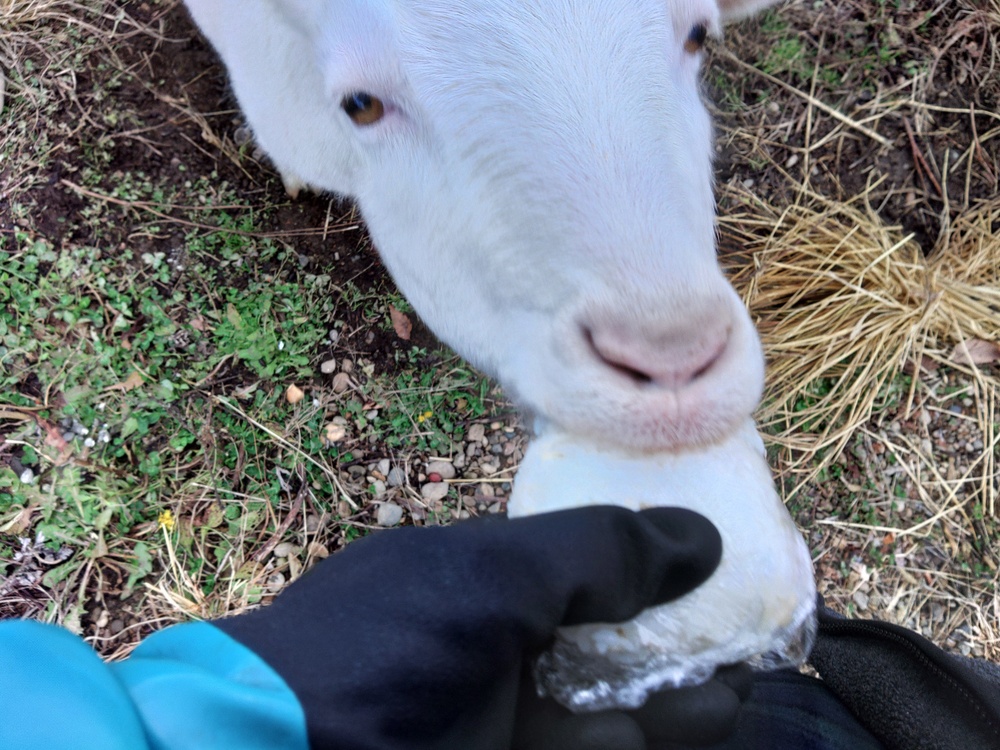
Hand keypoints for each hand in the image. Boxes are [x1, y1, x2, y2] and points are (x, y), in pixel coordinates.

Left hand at [217, 506, 742, 748]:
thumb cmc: (381, 650)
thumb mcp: (490, 576)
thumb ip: (595, 550)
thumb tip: (701, 536)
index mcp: (462, 584)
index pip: (565, 564)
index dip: (632, 561)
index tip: (698, 564)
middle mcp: (477, 652)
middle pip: (588, 641)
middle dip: (660, 641)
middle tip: (734, 637)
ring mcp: (487, 723)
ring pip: (594, 713)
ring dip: (667, 705)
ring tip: (738, 689)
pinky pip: (586, 749)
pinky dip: (641, 740)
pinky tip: (702, 723)